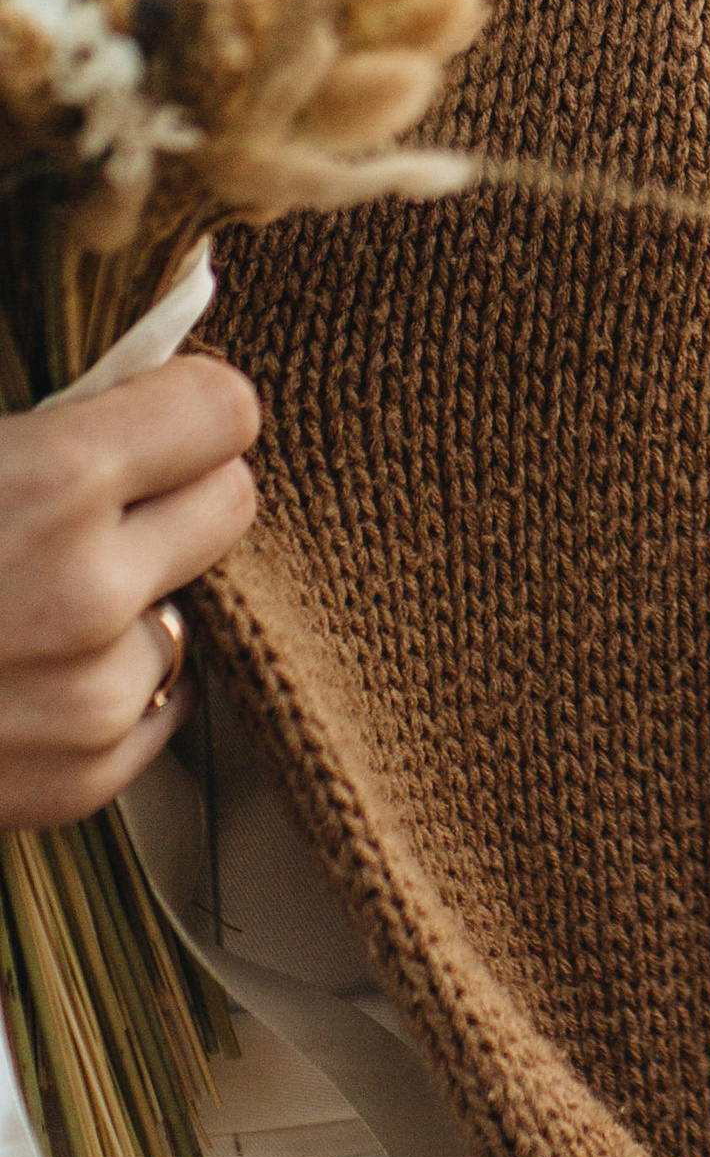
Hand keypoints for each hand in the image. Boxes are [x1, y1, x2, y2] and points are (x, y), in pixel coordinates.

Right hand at [0, 357, 259, 828]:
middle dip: (177, 492)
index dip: (183, 405)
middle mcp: (93, 593)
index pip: (225, 410)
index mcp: (57, 482)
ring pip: (191, 610)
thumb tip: (139, 373)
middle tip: (103, 500)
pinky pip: (158, 703)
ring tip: (34, 600)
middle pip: (232, 503)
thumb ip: (50, 419)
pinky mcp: (80, 784)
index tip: (150, 412)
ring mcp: (92, 701)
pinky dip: (112, 684)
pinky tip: (30, 668)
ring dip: (136, 601)